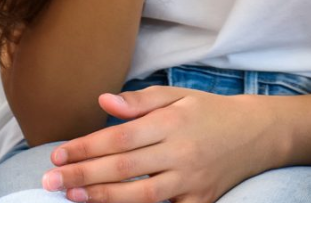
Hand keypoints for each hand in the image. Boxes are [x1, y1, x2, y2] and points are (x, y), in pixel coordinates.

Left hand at [41, 87, 279, 202]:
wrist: (258, 135)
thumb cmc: (211, 112)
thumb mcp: (178, 95)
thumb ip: (139, 100)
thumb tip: (103, 102)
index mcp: (172, 122)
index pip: (120, 137)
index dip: (86, 148)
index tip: (59, 155)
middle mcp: (181, 152)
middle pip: (124, 168)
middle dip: (83, 175)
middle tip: (52, 182)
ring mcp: (191, 180)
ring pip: (140, 196)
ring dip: (103, 198)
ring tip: (74, 197)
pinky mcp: (201, 202)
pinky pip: (165, 213)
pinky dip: (138, 215)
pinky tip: (112, 214)